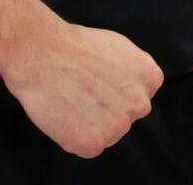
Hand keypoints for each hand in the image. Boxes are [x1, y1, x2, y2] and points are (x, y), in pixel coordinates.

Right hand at [0, 18, 163, 158]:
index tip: (98, 81)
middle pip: (124, 116)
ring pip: (106, 134)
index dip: (114, 90)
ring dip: (90, 124)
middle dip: (106, 109)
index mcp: (150, 78)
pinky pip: (86, 146)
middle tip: (82, 91)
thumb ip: (134, 73)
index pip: (137, 96)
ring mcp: (118, 126)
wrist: (41, 53)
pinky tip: (63, 113)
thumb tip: (135, 88)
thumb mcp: (121, 46)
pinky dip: (73, 135)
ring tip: (71, 99)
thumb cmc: (74, 46)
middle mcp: (140, 104)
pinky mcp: (93, 144)